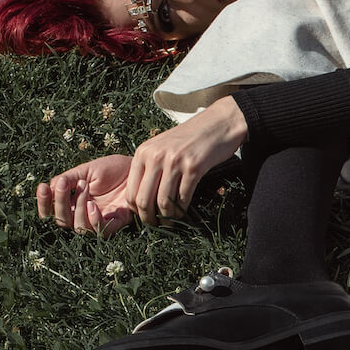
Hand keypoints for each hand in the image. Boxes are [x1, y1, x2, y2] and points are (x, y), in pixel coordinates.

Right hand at [37, 153, 133, 235]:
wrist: (137, 167)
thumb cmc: (112, 169)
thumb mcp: (85, 170)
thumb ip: (67, 179)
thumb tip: (50, 188)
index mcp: (71, 201)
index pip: (50, 210)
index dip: (43, 203)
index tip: (42, 187)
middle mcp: (82, 214)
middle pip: (61, 220)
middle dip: (59, 202)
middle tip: (65, 184)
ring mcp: (98, 219)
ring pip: (78, 227)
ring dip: (76, 208)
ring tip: (84, 187)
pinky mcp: (115, 223)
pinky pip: (99, 231)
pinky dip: (93, 220)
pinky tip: (93, 205)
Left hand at [125, 97, 248, 225]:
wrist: (218, 123)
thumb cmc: (190, 137)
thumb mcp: (162, 146)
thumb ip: (150, 166)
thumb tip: (142, 197)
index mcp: (143, 152)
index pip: (131, 190)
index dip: (136, 210)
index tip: (145, 217)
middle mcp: (155, 156)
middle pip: (144, 199)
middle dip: (149, 218)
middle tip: (156, 225)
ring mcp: (174, 161)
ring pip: (163, 201)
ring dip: (167, 217)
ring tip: (170, 223)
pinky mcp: (193, 167)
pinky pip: (183, 197)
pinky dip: (182, 210)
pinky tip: (183, 214)